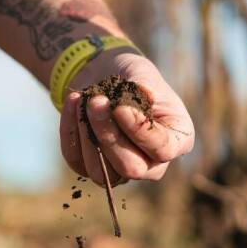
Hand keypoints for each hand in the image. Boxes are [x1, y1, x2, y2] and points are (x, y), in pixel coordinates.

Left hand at [59, 49, 194, 185]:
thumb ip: (144, 85)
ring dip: (87, 136)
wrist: (106, 76)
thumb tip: (143, 92)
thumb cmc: (132, 76)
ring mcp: (121, 170)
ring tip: (83, 100)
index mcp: (176, 141)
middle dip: (109, 136)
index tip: (120, 107)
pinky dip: (70, 132)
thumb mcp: (143, 74)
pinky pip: (77, 161)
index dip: (140, 132)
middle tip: (96, 102)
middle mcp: (152, 163)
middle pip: (131, 168)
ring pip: (102, 173)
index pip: (162, 150)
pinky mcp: (92, 166)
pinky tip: (73, 103)